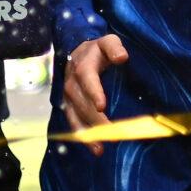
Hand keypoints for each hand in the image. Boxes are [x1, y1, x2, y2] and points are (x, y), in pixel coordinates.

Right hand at [61, 32, 127, 155]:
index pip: (87, 79)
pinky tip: (96, 148)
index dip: (93, 92)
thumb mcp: (108, 41)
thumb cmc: (99, 50)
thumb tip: (122, 57)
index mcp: (83, 66)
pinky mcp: (69, 106)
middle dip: (95, 118)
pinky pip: (73, 122)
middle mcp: (72, 83)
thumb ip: (114, 47)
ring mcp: (69, 96)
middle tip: (112, 132)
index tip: (102, 106)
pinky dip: (83, 136)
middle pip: (82, 103)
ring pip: (75, 116)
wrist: (78, 52)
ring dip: (88, 133)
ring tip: (101, 148)